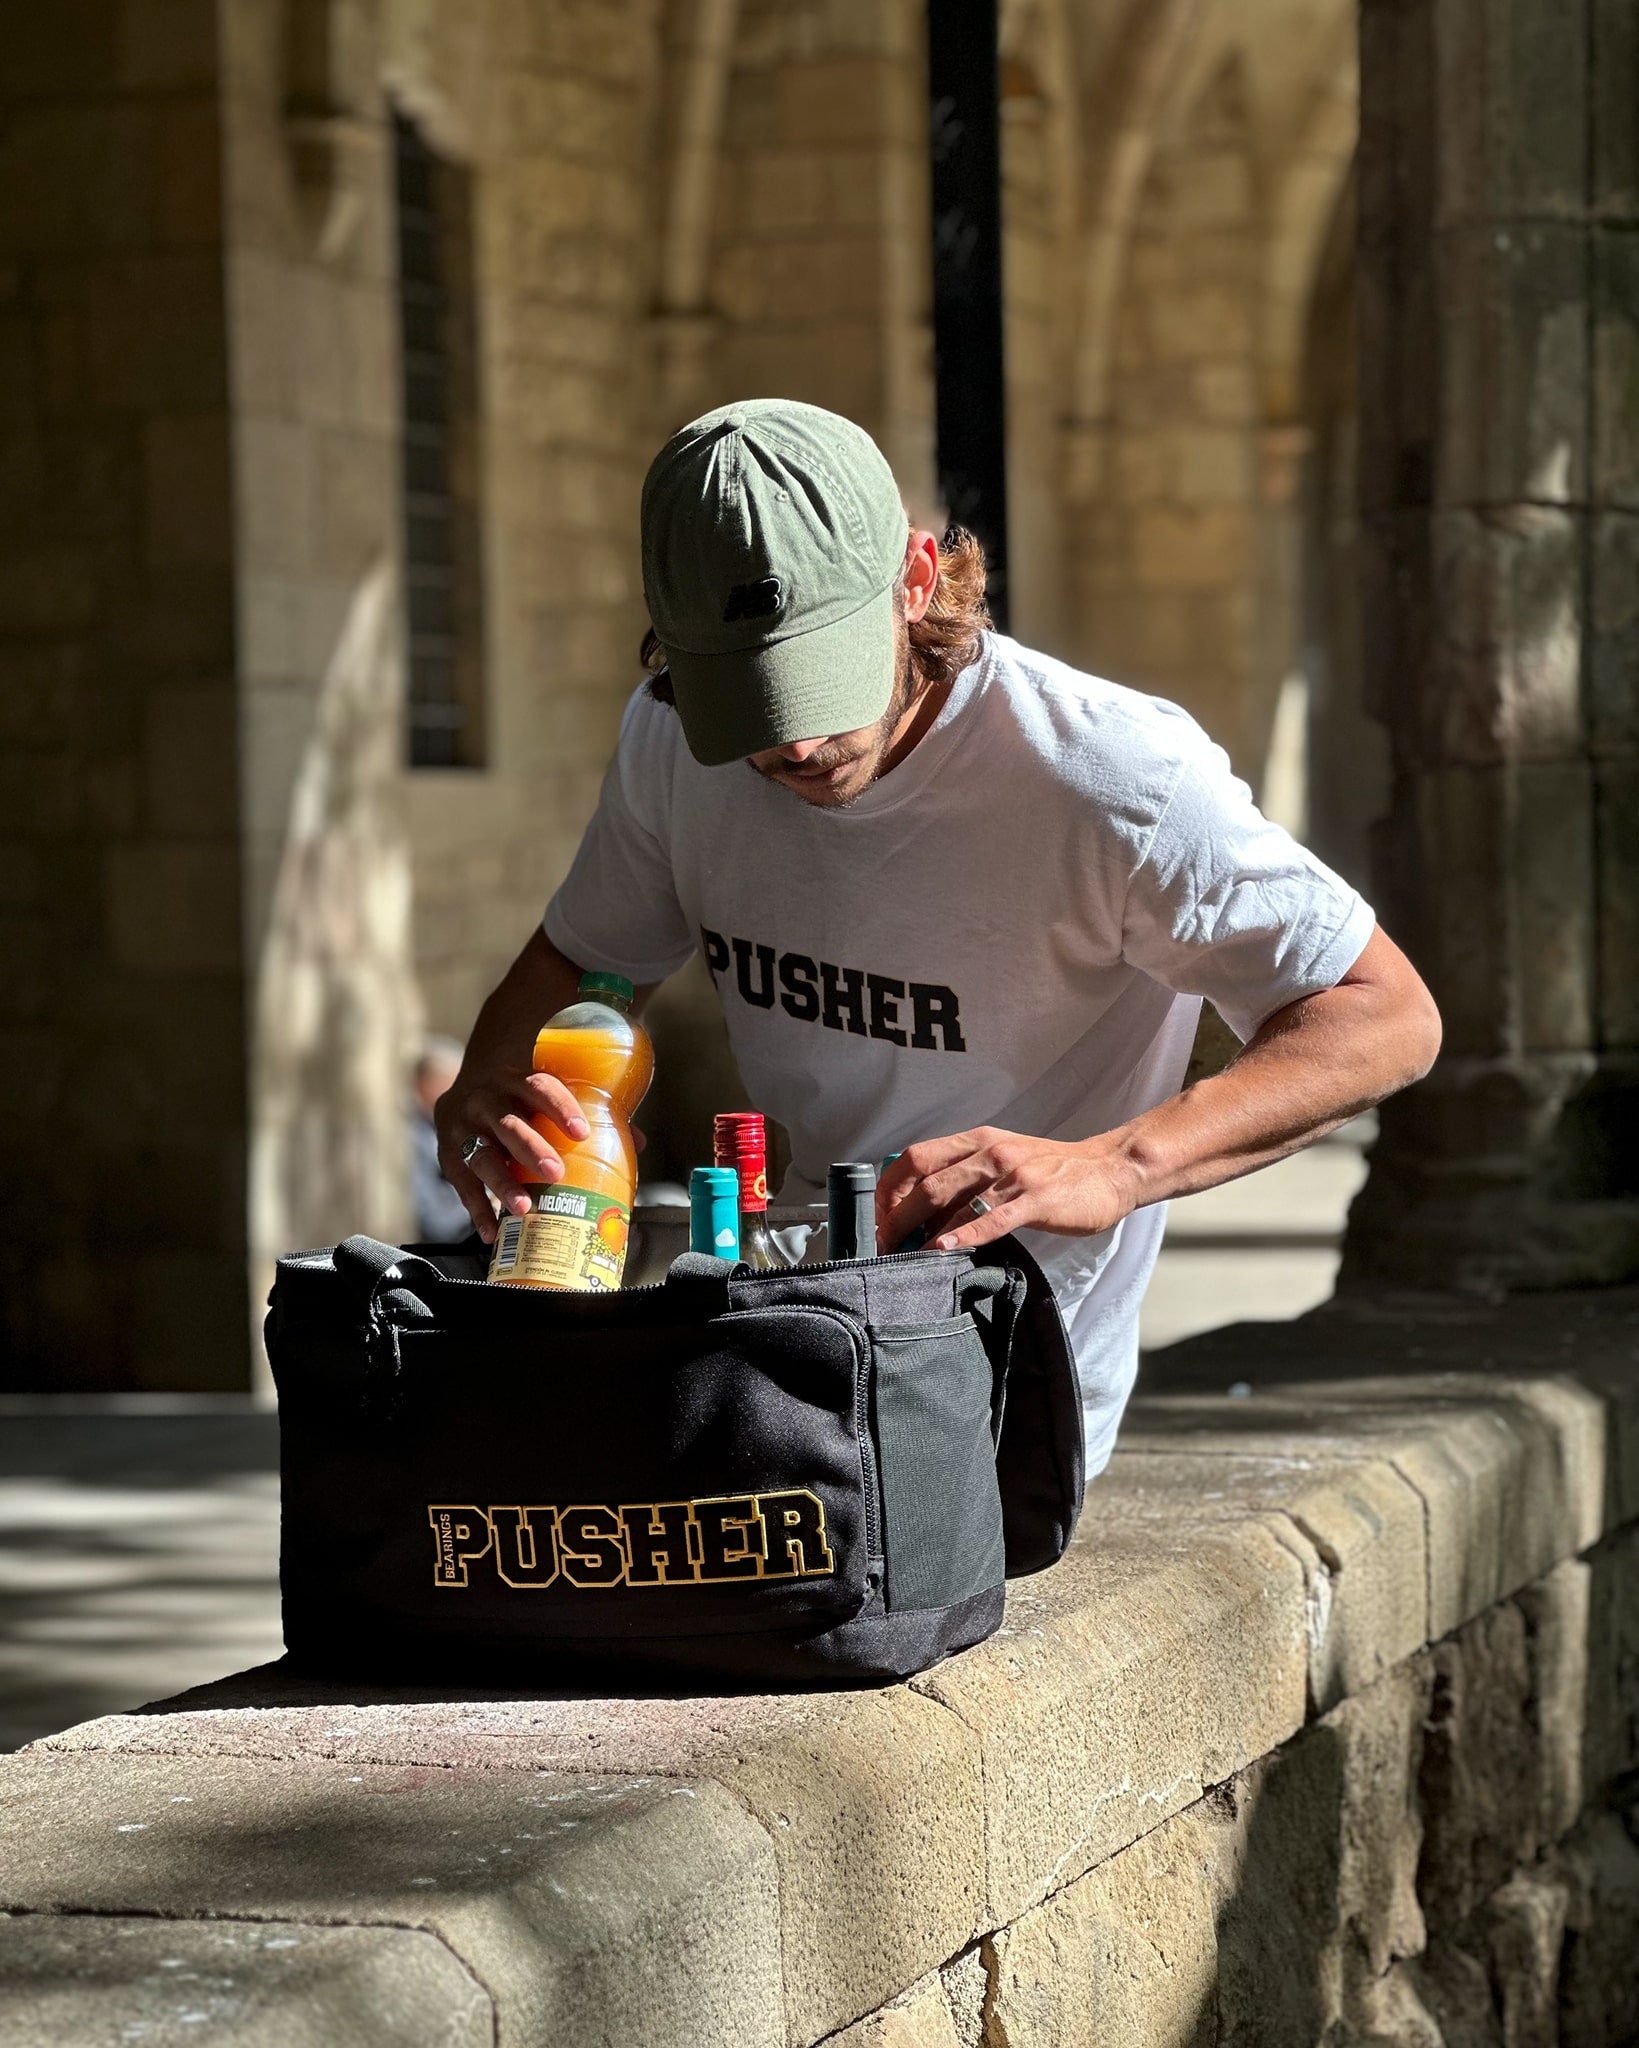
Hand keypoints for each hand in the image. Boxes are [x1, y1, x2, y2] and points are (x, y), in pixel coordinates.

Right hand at [434, 1063, 591, 1244]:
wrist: (464, 1089)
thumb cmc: (521, 1099)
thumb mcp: (544, 1096)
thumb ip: (585, 1114)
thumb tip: (636, 1142)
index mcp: (515, 1080)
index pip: (538, 1087)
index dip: (559, 1107)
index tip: (581, 1132)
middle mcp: (485, 1100)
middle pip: (507, 1124)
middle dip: (531, 1148)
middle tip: (556, 1173)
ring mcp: (462, 1128)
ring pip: (481, 1155)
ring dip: (502, 1183)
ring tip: (524, 1208)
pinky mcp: (448, 1155)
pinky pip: (462, 1185)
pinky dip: (477, 1210)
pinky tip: (492, 1232)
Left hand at [877, 1126, 1143, 1252]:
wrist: (1108, 1169)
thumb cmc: (1052, 1169)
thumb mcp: (1003, 1158)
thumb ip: (967, 1174)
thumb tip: (923, 1207)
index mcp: (977, 1140)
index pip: (915, 1158)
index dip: (888, 1189)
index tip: (875, 1217)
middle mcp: (989, 1152)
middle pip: (926, 1181)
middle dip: (895, 1216)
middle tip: (880, 1245)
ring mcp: (1012, 1175)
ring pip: (952, 1199)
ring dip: (919, 1229)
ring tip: (900, 1254)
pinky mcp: (1035, 1200)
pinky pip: (991, 1219)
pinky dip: (963, 1235)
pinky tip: (942, 1250)